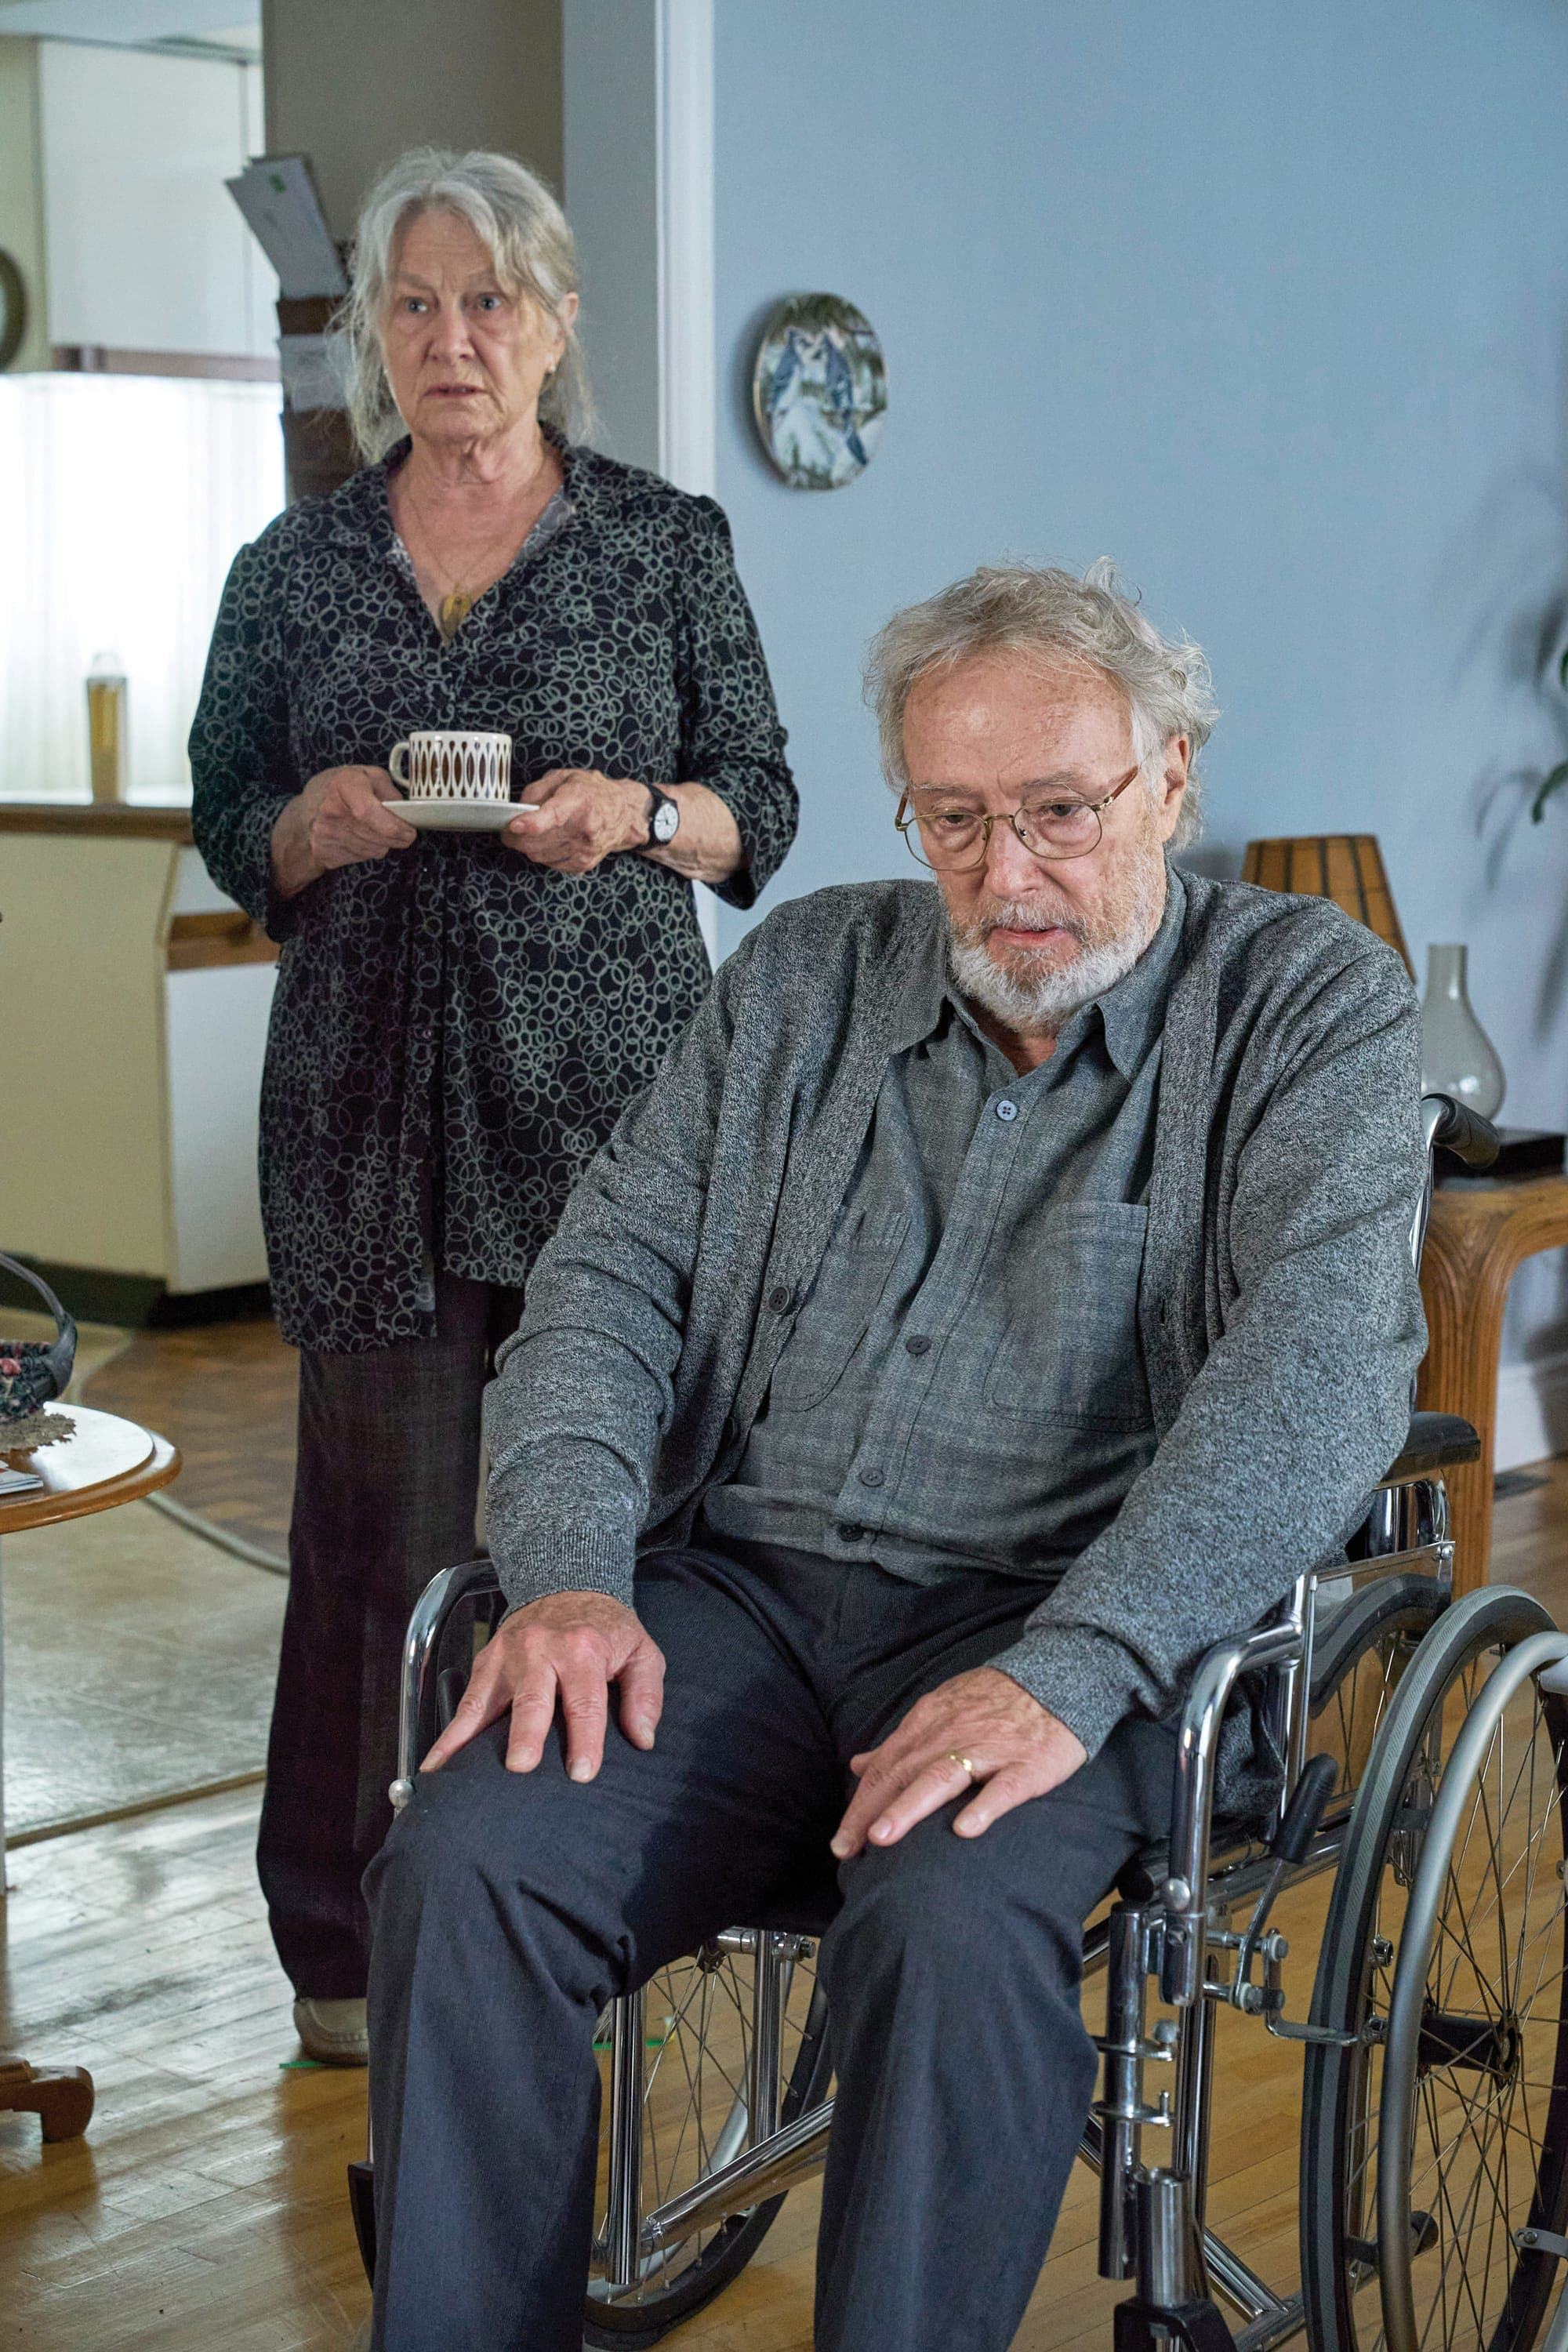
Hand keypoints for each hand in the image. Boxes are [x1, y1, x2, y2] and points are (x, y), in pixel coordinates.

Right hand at [271, 765, 415, 895]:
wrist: (308, 809)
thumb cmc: (344, 789)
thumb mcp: (368, 776)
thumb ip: (389, 791)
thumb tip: (404, 814)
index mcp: (344, 783)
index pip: (368, 812)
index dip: (393, 826)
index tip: (409, 832)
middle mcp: (331, 809)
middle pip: (376, 836)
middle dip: (397, 838)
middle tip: (405, 834)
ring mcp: (325, 833)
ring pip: (373, 850)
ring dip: (383, 844)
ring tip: (377, 830)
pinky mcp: (325, 851)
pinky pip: (361, 858)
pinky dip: (368, 850)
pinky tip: (362, 837)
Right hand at [419, 1590, 665, 1780]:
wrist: (567, 1586)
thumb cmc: (607, 1630)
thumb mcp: (641, 1652)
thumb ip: (646, 1694)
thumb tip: (642, 1739)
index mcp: (583, 1649)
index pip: (584, 1701)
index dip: (584, 1738)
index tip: (581, 1772)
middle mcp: (541, 1651)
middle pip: (532, 1699)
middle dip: (526, 1733)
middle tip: (521, 1767)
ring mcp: (507, 1657)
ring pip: (488, 1701)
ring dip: (473, 1739)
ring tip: (457, 1776)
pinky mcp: (486, 1663)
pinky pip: (466, 1703)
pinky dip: (449, 1735)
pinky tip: (436, 1765)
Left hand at [501, 767, 650, 873]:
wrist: (624, 814)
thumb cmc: (593, 792)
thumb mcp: (564, 777)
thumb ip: (537, 789)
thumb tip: (518, 808)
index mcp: (580, 801)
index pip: (554, 815)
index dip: (532, 822)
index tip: (514, 825)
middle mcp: (585, 827)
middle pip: (539, 841)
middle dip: (515, 837)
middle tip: (509, 828)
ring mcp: (585, 849)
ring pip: (539, 855)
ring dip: (527, 846)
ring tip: (530, 832)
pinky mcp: (584, 863)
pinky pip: (550, 864)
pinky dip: (542, 854)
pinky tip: (548, 841)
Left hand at [831, 1666, 1087, 1857]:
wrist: (1058, 1675)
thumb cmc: (993, 1701)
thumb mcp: (940, 1709)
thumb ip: (900, 1741)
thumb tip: (859, 1764)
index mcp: (928, 1722)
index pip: (885, 1767)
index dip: (860, 1804)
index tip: (841, 1842)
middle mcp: (951, 1734)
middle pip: (902, 1774)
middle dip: (871, 1812)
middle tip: (846, 1849)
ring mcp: (989, 1749)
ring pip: (942, 1777)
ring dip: (909, 1807)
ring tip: (883, 1838)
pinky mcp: (1027, 1764)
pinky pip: (1003, 1788)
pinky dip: (983, 1807)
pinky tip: (964, 1830)